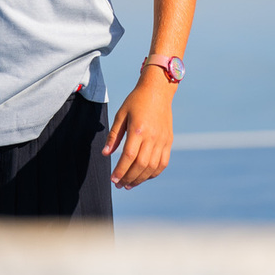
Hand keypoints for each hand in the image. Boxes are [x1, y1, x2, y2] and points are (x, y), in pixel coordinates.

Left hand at [102, 67, 173, 189]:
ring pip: (152, 167)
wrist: (158, 90)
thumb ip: (113, 135)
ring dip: (140, 179)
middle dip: (129, 178)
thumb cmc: (136, 101)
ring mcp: (162, 140)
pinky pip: (163, 163)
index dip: (120, 170)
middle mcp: (152, 136)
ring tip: (129, 184)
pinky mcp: (168, 141)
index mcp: (138, 129)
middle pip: (141, 165)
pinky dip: (153, 173)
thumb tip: (105, 154)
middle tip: (119, 185)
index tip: (113, 179)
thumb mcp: (121, 114)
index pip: (129, 156)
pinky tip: (144, 176)